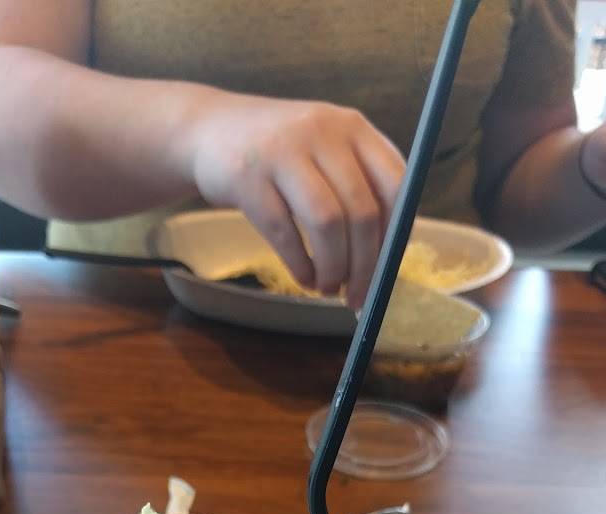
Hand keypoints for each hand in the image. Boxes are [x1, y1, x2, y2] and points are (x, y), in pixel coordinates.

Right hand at [184, 91, 404, 308]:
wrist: (210, 130)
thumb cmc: (280, 153)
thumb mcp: (325, 149)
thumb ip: (359, 186)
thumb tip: (388, 256)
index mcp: (353, 127)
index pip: (395, 185)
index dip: (395, 236)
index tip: (386, 269)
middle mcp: (322, 132)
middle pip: (361, 212)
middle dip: (364, 265)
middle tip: (356, 295)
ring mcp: (282, 151)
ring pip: (326, 223)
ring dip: (333, 268)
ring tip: (328, 287)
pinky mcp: (248, 177)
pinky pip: (284, 233)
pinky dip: (300, 265)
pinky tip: (303, 278)